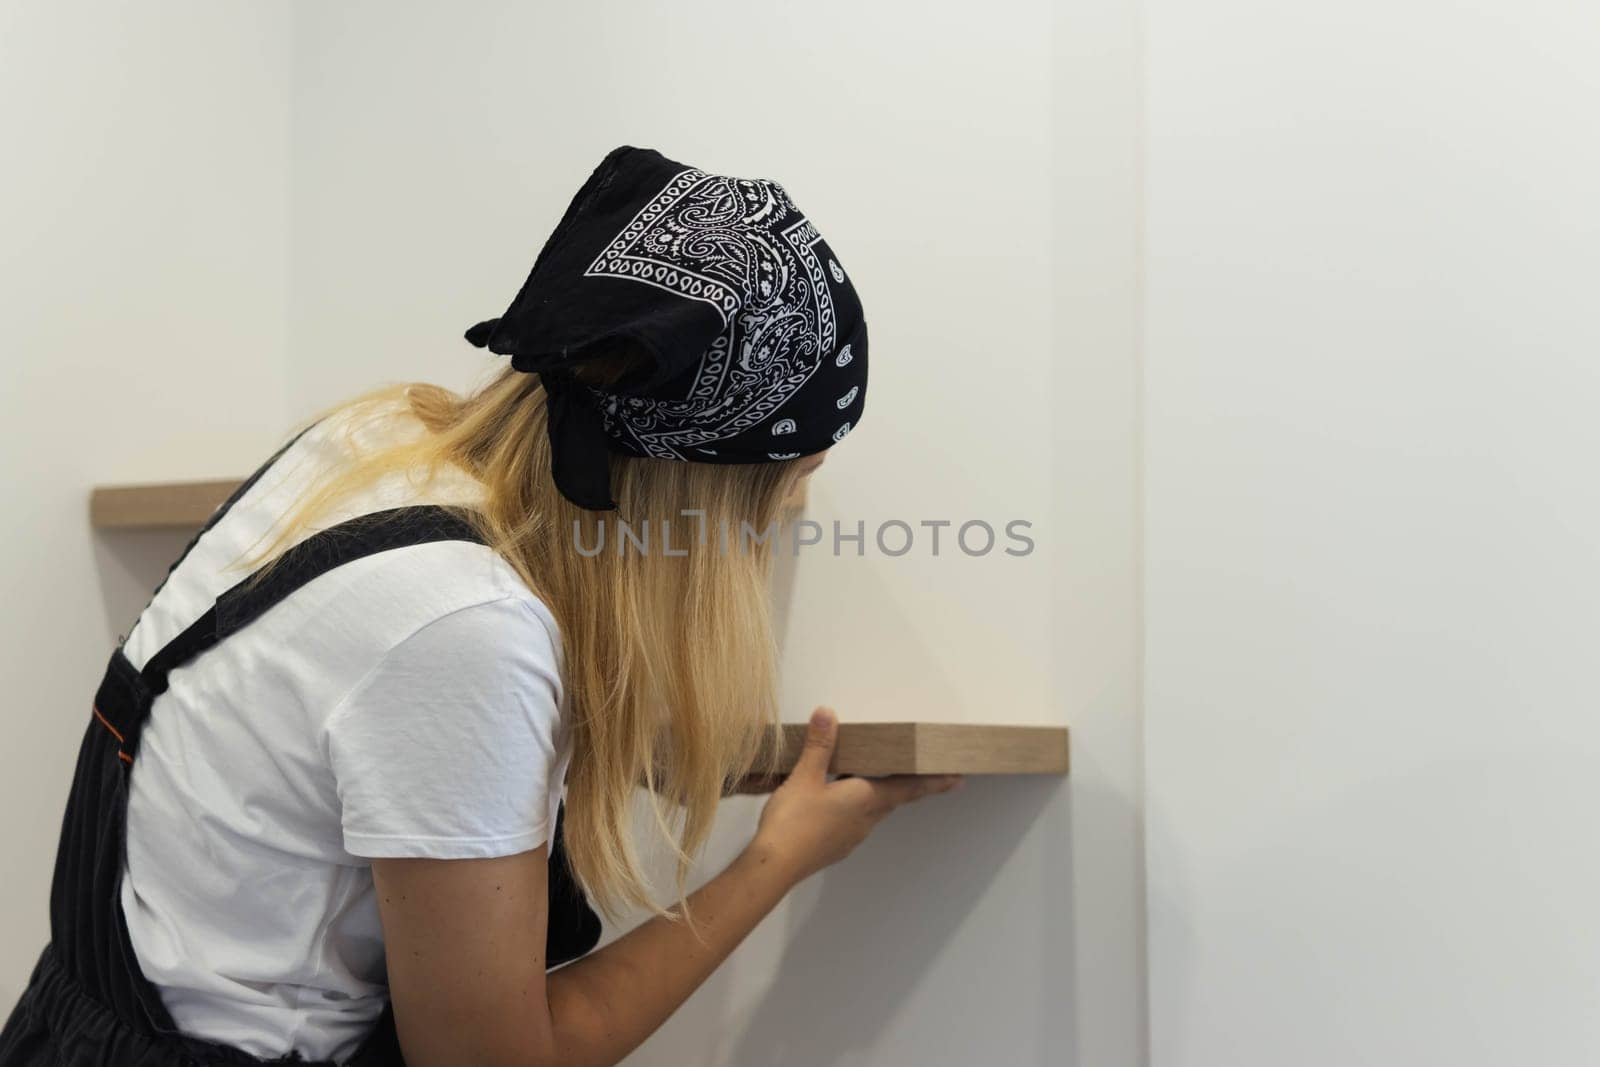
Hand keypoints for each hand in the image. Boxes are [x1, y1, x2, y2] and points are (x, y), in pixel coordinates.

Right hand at [750, 707, 962, 883]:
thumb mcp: (804, 777)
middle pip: (895, 799)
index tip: (957, 780)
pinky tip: (842, 804)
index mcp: (865, 799)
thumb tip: (828, 714)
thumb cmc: (793, 822)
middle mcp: (865, 820)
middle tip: (930, 777)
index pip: (908, 787)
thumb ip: (819, 746)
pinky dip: (859, 808)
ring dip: (883, 797)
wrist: (774, 867)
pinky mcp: (835, 847)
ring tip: (882, 781)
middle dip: (911, 787)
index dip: (933, 782)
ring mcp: (851, 837)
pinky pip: (856, 822)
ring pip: (875, 811)